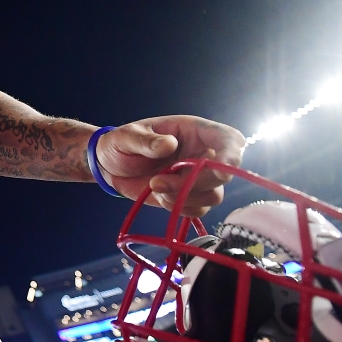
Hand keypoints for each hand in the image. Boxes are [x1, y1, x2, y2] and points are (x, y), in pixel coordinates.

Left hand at [95, 115, 244, 216]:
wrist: (109, 167)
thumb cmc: (120, 144)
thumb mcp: (126, 137)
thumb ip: (146, 141)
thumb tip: (169, 144)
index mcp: (193, 132)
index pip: (228, 139)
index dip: (232, 154)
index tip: (221, 170)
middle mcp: (202, 154)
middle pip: (222, 174)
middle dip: (194, 183)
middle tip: (157, 182)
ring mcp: (197, 177)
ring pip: (213, 195)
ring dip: (184, 197)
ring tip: (154, 186)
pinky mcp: (189, 196)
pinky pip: (199, 210)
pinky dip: (180, 208)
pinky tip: (160, 197)